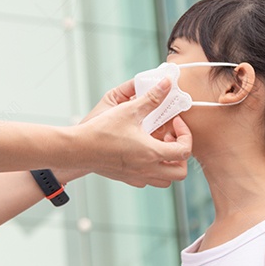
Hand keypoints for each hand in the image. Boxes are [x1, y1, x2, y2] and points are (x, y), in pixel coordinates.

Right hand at [72, 79, 191, 187]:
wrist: (78, 149)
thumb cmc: (102, 130)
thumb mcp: (130, 110)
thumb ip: (152, 97)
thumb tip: (167, 84)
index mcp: (152, 153)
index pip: (184, 151)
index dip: (185, 135)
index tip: (174, 123)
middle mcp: (148, 169)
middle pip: (180, 173)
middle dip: (181, 155)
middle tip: (169, 138)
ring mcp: (137, 176)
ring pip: (165, 181)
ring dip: (168, 165)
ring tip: (157, 146)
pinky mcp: (126, 178)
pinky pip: (147, 181)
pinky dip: (151, 170)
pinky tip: (141, 153)